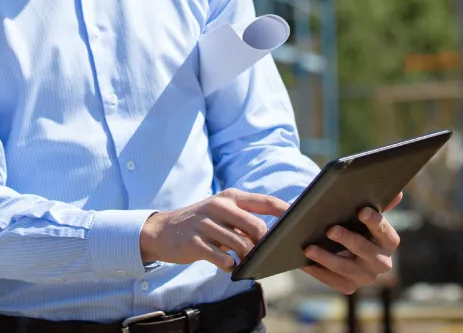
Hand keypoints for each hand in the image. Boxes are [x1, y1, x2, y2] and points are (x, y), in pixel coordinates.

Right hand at [140, 188, 289, 271]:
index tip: (300, 219)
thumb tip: (272, 234)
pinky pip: (222, 258)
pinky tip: (227, 264)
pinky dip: (230, 265)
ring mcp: (205, 223)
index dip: (284, 210)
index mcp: (229, 197)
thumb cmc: (201, 223)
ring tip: (242, 260)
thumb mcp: (221, 212)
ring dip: (247, 257)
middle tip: (261, 252)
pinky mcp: (195, 242)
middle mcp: (218, 206)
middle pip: (257, 226)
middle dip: (263, 243)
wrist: (162, 231)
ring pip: (241, 244)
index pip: (264, 201)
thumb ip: (244, 219)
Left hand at [301, 192, 402, 294]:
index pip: (385, 232)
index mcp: (389, 241)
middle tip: (330, 230)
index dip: (374, 222)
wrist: (348, 249)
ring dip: (327, 258)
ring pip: (346, 268)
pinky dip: (318, 271)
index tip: (361, 211)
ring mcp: (366, 277)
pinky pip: (333, 281)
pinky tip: (305, 262)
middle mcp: (382, 262)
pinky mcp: (349, 287)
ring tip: (309, 248)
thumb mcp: (366, 214)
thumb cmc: (357, 225)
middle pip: (365, 251)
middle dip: (348, 240)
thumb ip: (379, 204)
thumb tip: (398, 194)